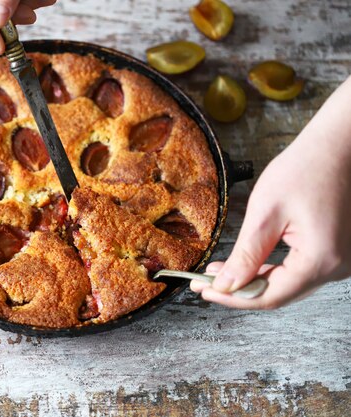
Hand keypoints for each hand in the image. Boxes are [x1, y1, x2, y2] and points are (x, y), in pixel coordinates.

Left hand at [191, 76, 350, 308]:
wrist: (337, 146)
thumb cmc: (306, 169)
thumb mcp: (266, 212)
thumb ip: (246, 254)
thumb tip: (226, 285)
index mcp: (321, 259)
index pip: (269, 296)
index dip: (232, 298)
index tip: (203, 291)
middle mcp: (338, 267)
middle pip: (280, 293)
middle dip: (239, 289)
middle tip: (204, 282)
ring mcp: (341, 261)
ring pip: (289, 284)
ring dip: (254, 280)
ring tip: (219, 271)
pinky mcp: (337, 251)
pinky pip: (300, 270)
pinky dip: (272, 270)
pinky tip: (248, 263)